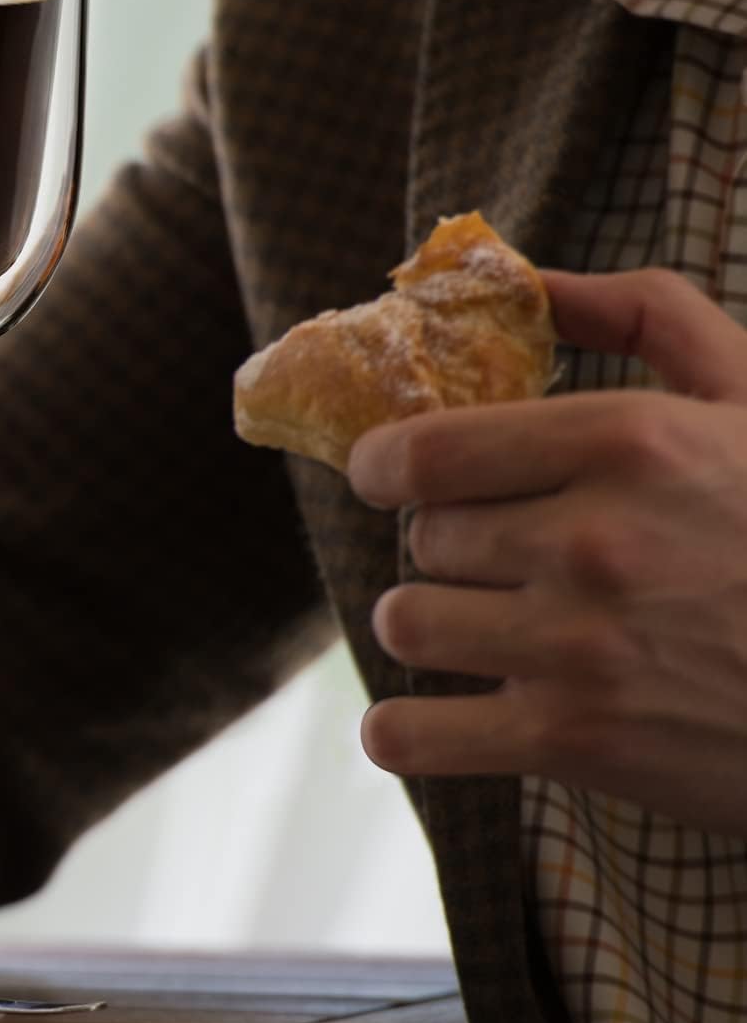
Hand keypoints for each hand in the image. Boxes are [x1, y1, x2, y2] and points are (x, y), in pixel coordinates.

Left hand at [347, 267, 746, 834]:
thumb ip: (643, 313)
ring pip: (407, 623)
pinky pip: (414, 737)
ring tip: (478, 627)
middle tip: (493, 556)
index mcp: (629, 443)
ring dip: (429, 624)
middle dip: (447, 543)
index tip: (383, 473)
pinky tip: (433, 718)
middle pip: (424, 537)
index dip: (380, 463)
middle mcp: (593, 543)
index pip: (423, 450)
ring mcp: (581, 650)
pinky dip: (403, 732)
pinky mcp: (581, 746)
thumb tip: (527, 276)